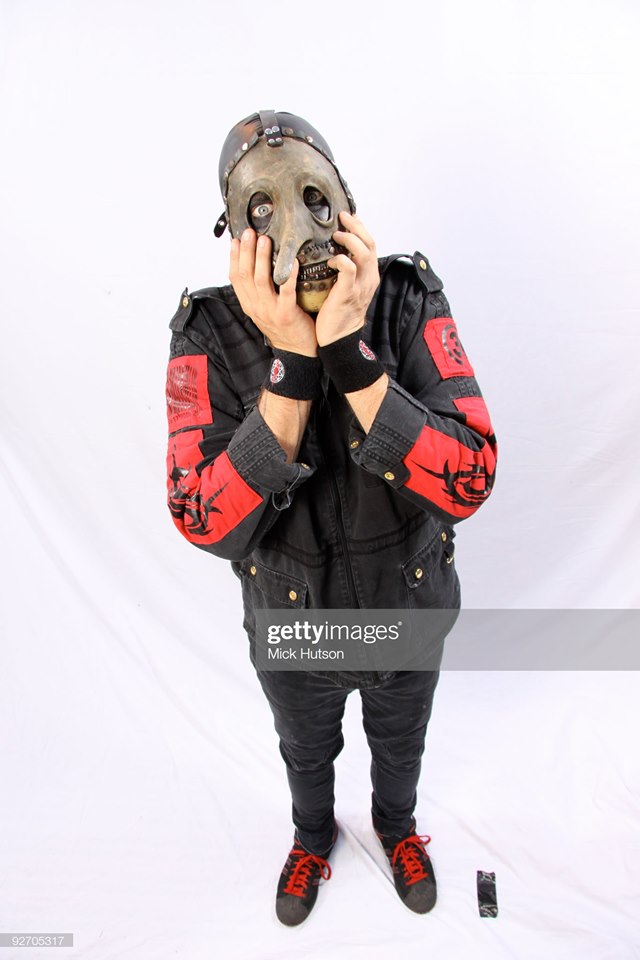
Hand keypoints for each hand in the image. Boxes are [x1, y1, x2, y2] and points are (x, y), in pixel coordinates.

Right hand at [229, 229, 317, 356]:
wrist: (298, 351)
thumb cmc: (284, 326)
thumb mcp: (264, 308)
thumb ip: (259, 289)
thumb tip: (257, 263)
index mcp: (249, 304)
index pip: (235, 277)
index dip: (234, 257)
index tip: (236, 239)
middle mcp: (256, 307)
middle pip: (245, 275)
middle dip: (247, 251)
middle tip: (250, 232)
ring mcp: (270, 311)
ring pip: (261, 280)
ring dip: (262, 258)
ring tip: (266, 240)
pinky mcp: (286, 314)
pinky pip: (286, 291)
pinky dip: (288, 274)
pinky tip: (292, 261)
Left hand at [315, 212, 379, 346]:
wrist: (338, 338)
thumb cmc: (337, 311)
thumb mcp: (345, 285)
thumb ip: (343, 269)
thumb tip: (329, 249)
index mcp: (369, 274)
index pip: (370, 243)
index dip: (360, 227)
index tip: (346, 216)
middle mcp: (368, 278)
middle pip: (370, 243)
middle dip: (356, 226)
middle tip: (341, 217)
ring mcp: (360, 286)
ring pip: (363, 253)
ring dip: (350, 239)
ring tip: (336, 234)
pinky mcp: (348, 293)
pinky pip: (349, 270)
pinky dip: (340, 260)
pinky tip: (330, 259)